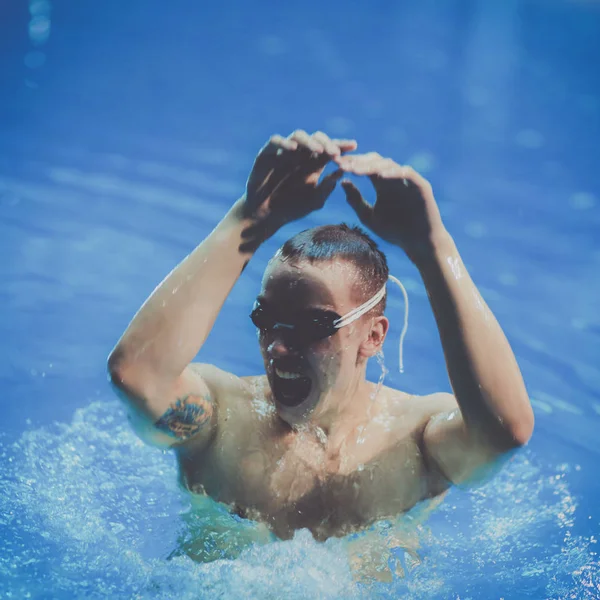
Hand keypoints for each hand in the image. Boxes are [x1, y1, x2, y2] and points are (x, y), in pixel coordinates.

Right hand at [240, 131, 356, 244]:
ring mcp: (283, 152)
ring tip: (318, 151)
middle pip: (316, 139)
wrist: (265, 216)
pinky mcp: (266, 153)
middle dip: (328, 144)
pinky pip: (275, 141)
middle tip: (336, 153)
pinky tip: (294, 150)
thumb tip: (341, 172)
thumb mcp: (314, 201)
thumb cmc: (291, 209)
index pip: (330, 149)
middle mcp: (300, 154)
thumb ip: (326, 188)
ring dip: (310, 142)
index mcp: (314, 163)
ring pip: (298, 136)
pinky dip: (284, 143)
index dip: (341, 146)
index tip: (354, 146)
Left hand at [335, 153, 447, 262]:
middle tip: (342, 163)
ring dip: (371, 167)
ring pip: (388, 165)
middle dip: (358, 162)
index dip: (350, 164)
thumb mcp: (369, 217)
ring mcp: (408, 180)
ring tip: (356, 170)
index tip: (334, 165)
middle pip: (374, 162)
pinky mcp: (420, 185)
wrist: (418, 243)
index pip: (364, 167)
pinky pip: (407, 174)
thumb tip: (342, 181)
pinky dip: (394, 173)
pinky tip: (380, 176)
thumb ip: (356, 201)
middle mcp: (394, 178)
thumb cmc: (394, 231)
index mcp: (381, 184)